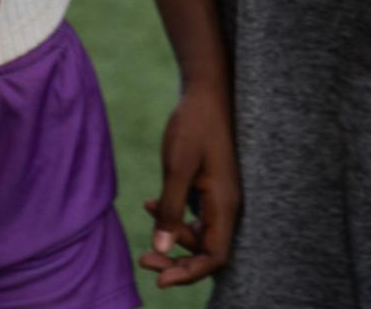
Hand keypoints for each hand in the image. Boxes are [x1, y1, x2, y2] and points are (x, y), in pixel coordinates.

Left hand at [141, 80, 239, 285]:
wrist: (206, 91)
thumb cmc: (194, 124)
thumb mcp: (177, 165)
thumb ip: (169, 208)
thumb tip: (159, 249)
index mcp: (224, 204)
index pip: (215, 256)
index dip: (189, 273)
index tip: (160, 279)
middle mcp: (227, 206)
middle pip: (206, 251)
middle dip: (176, 262)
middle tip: (143, 262)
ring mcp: (219, 197)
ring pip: (199, 235)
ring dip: (172, 240)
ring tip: (144, 236)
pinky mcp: (210, 188)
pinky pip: (195, 217)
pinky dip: (173, 218)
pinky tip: (149, 204)